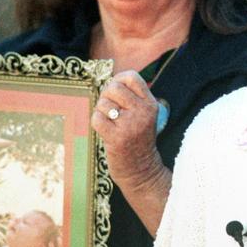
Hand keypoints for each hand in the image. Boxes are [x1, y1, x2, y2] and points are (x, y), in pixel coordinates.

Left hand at [91, 70, 172, 235]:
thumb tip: (112, 80)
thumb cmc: (137, 139)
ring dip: (101, 112)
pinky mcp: (116, 137)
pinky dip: (96, 123)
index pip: (131, 77)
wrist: (141, 170)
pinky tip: (105, 131)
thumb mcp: (144, 116)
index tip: (117, 92)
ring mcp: (130, 125)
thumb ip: (132, 98)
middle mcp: (143, 112)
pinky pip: (96, 119)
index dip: (118, 80)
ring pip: (103, 104)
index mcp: (151, 104)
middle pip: (114, 87)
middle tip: (110, 110)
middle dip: (106, 96)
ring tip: (110, 123)